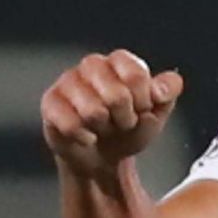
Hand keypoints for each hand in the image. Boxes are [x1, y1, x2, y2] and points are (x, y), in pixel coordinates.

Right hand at [42, 51, 184, 175]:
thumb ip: (167, 94)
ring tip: (104, 128)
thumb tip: (161, 89)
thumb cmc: (130, 129)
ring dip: (105, 129)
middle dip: (125, 119)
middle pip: (116, 95)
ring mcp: (68, 82)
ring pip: (93, 112)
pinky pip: (71, 125)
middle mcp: (92, 65)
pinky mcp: (50, 102)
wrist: (102, 157)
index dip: (143, 100)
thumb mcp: (156, 113)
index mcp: (120, 61)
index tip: (143, 110)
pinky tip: (87, 137)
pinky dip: (85, 138)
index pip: (135, 74)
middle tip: (123, 123)